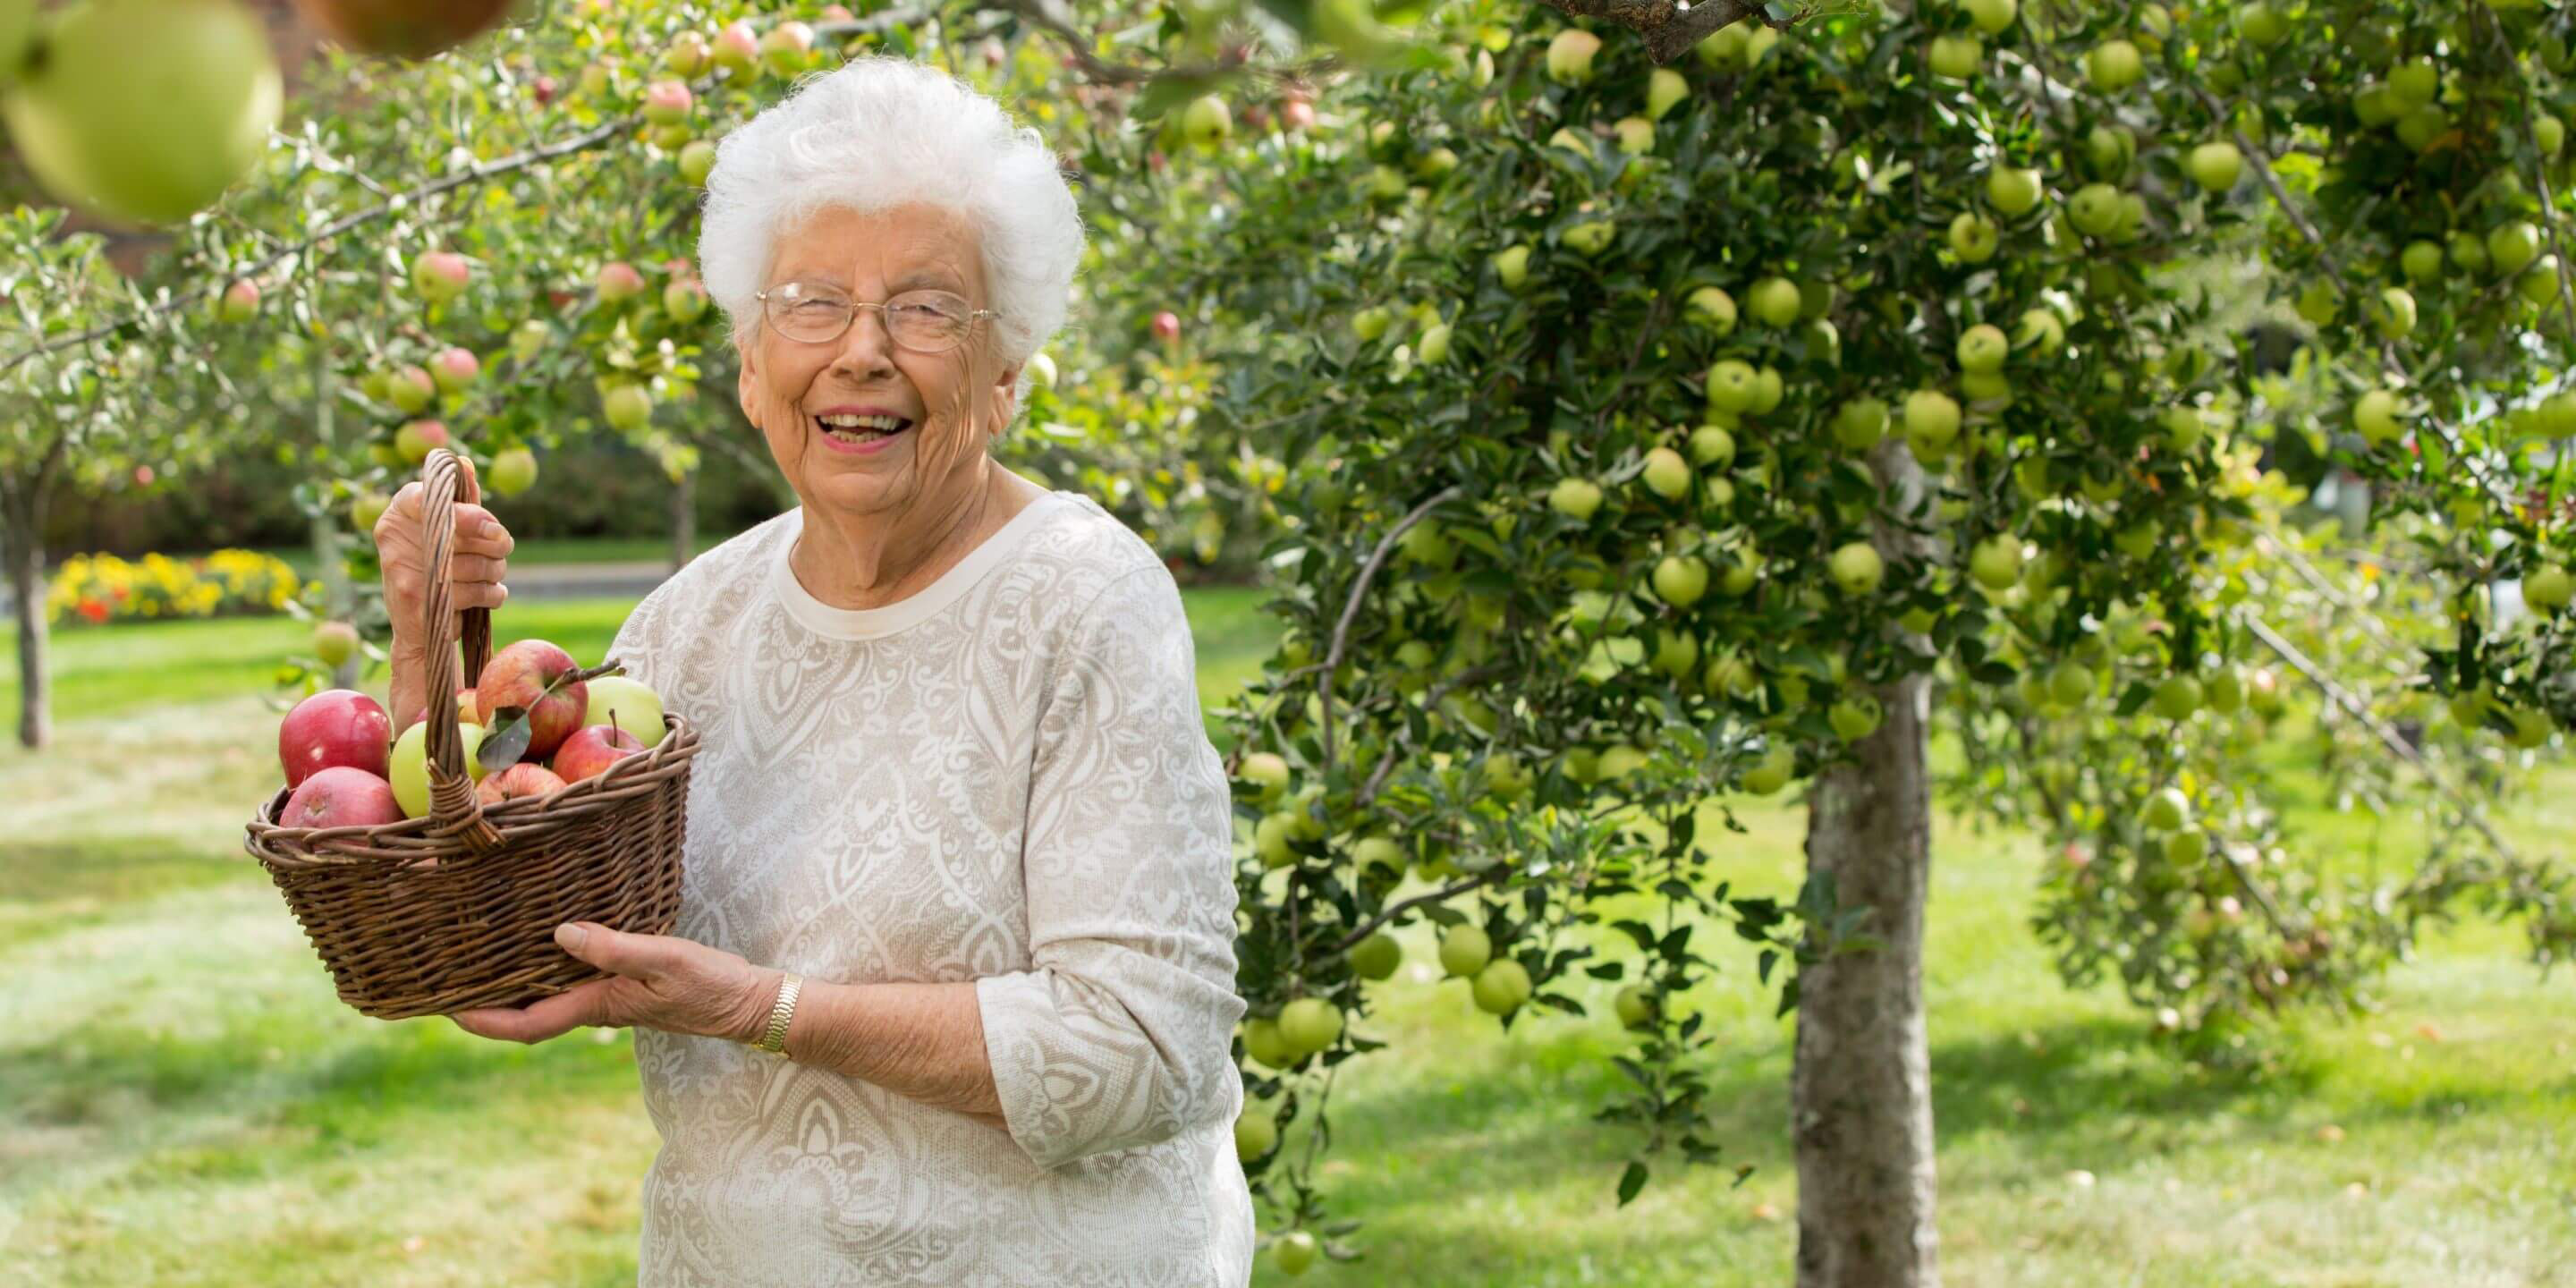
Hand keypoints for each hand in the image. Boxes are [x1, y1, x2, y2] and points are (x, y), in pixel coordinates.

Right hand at [376, 453, 512, 654]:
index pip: (432, 497)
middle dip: (496, 544)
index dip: (470, 514)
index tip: (496, 529)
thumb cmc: (436, 568)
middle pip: (465, 534)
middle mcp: (394, 538)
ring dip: (496, 571)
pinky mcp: (420, 600)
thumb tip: (466, 464)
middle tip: (502, 550)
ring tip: (492, 574)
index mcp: (399, 513)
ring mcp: (403, 571)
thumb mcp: (444, 530)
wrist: (418, 630)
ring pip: (477, 564)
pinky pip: (477, 591)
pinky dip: (494, 593)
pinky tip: (489, 594)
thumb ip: (457, 500)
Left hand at [447, 923, 780, 1044]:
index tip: (443, 1008)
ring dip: (506, 988)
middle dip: (480, 1005)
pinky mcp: (618, 987)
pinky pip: (566, 984)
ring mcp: (604, 998)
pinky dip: (540, 972)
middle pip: (522, 1015)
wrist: (747, 1004)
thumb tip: (561, 934)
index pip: (524, 1024)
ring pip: (541, 999)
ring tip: (473, 960)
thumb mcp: (665, 959)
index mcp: (596, 1004)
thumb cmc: (709, 985)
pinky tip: (536, 947)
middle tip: (441, 979)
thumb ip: (615, 948)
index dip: (481, 1020)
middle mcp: (592, 1006)